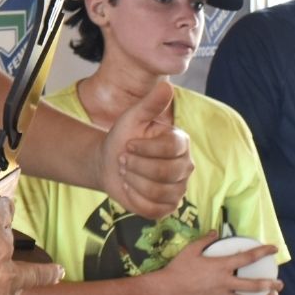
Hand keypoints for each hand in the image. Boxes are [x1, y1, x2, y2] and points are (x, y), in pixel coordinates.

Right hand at [0, 198, 62, 294]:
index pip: (3, 207)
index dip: (2, 207)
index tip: (6, 206)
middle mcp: (2, 244)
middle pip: (10, 238)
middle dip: (2, 239)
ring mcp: (5, 275)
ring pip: (33, 272)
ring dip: (44, 272)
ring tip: (56, 272)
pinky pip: (14, 294)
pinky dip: (13, 294)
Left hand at [101, 79, 192, 220]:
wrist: (109, 163)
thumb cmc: (123, 137)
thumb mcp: (132, 117)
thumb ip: (150, 104)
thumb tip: (166, 84)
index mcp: (180, 142)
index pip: (171, 148)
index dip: (145, 148)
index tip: (127, 144)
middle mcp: (185, 166)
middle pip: (166, 172)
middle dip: (136, 166)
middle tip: (123, 160)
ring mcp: (179, 188)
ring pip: (159, 192)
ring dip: (133, 182)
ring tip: (126, 172)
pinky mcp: (168, 207)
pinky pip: (154, 209)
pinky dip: (134, 199)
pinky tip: (128, 188)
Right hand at [151, 234, 281, 294]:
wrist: (166, 290)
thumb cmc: (178, 268)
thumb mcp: (190, 250)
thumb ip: (205, 241)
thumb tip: (215, 233)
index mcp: (221, 267)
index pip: (248, 258)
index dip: (263, 252)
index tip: (274, 249)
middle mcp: (225, 283)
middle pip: (253, 285)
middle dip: (269, 285)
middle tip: (280, 285)